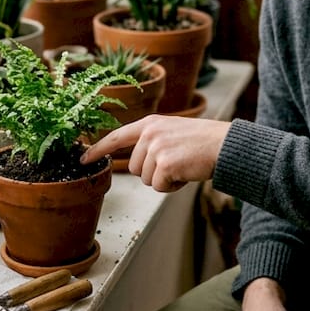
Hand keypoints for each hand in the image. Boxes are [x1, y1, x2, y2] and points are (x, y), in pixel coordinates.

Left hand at [81, 115, 230, 191]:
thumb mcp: (172, 132)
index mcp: (150, 124)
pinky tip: (186, 174)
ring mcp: (157, 148)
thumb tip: (136, 164)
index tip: (84, 159)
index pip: (117, 137)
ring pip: (147, 180)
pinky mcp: (166, 163)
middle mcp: (150, 134)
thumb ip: (151, 142)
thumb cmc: (202, 142)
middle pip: (135, 168)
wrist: (225, 145)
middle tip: (176, 163)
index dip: (99, 149)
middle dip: (154, 173)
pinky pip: (160, 187)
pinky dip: (174, 187)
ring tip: (183, 166)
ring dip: (165, 180)